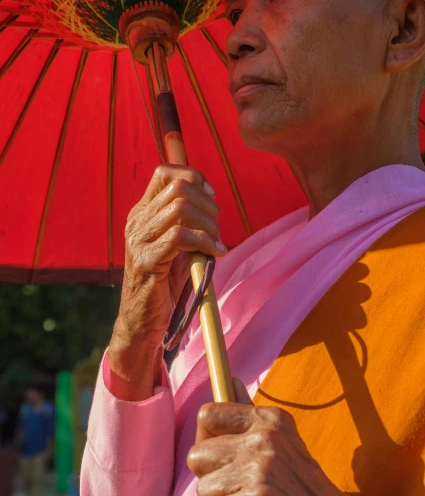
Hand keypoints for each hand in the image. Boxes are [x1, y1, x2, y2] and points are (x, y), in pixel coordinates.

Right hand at [108, 164, 225, 398]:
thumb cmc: (166, 283)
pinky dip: (204, 241)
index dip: (194, 177)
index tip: (211, 197)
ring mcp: (138, 240)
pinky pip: (180, 237)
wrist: (143, 323)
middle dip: (208, 204)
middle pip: (178, 187)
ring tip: (216, 242)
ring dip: (208, 223)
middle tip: (217, 229)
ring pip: (181, 208)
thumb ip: (188, 221)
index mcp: (142, 212)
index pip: (164, 172)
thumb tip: (212, 201)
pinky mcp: (145, 261)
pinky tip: (214, 253)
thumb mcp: (178, 245)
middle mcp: (137, 221)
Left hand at [187, 380, 379, 495]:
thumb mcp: (282, 439)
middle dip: (210, 475)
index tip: (218, 450)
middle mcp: (263, 441)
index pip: (208, 415)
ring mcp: (257, 473)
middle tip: (236, 483)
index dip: (206, 436)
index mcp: (269, 420)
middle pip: (197, 456)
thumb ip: (250, 414)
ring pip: (204, 489)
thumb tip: (231, 381)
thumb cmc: (299, 481)